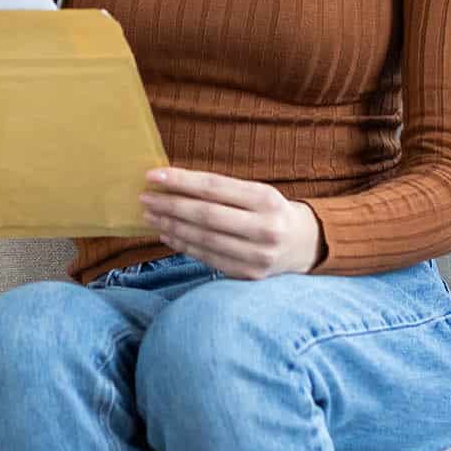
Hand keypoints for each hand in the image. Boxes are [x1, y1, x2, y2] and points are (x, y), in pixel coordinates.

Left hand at [137, 167, 325, 279]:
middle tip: (145, 199)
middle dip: (170, 206)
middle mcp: (264, 227)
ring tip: (151, 216)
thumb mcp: (256, 192)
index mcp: (265, 199)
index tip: (152, 176)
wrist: (305, 244)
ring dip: (172, 227)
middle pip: (206, 215)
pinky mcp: (249, 275)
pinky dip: (184, 246)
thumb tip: (171, 184)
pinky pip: (208, 259)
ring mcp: (258, 255)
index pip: (214, 188)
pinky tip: (167, 235)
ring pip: (204, 240)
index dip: (180, 181)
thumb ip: (221, 190)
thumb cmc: (271, 211)